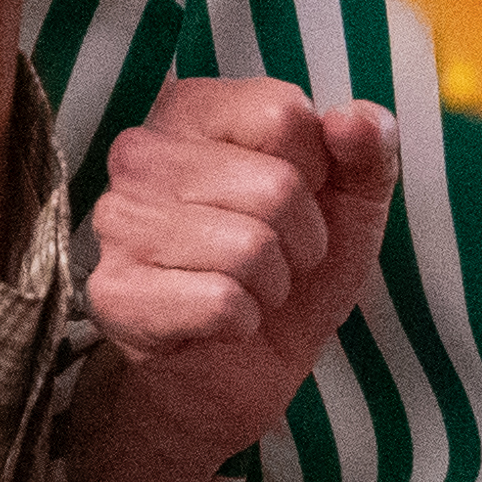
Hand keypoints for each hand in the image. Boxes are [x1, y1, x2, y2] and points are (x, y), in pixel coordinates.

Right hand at [69, 76, 406, 481]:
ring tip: (250, 289)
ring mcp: (118, 221)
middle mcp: (140, 153)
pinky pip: (220, 301)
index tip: (298, 201)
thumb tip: (356, 118)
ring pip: (251, 246)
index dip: (316, 171)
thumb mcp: (350, 202)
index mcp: (192, 110)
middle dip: (301, 238)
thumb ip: (367, 149)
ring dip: (272, 283)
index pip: (284, 113)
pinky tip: (222, 322)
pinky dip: (243, 321)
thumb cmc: (288, 269)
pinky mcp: (114, 292)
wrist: (238, 371)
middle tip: (275, 260)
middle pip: (276, 184)